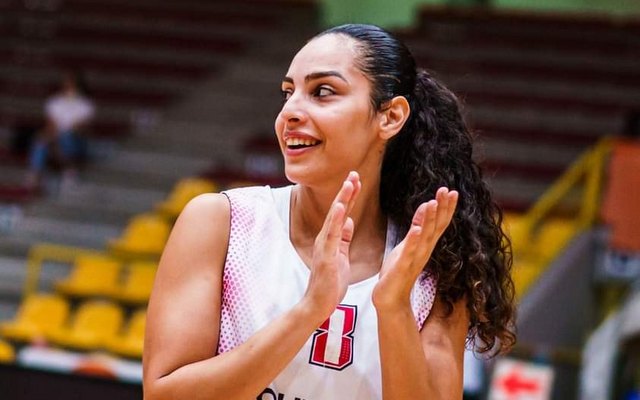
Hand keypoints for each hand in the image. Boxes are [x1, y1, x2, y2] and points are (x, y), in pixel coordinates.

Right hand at [301, 171, 360, 320]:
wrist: (318, 304)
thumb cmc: (330, 283)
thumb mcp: (341, 256)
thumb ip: (344, 238)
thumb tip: (350, 222)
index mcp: (331, 239)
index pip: (343, 213)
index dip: (350, 196)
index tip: (357, 180)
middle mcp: (326, 238)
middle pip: (338, 210)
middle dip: (347, 191)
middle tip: (355, 173)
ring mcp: (325, 246)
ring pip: (335, 218)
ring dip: (342, 199)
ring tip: (350, 183)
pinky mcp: (327, 255)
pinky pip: (332, 234)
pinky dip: (337, 219)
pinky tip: (342, 206)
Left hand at [372, 187, 457, 311]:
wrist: (390, 300)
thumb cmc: (398, 272)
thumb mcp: (407, 246)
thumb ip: (417, 230)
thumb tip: (424, 211)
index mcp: (424, 245)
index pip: (438, 224)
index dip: (446, 208)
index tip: (451, 191)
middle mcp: (423, 251)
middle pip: (436, 227)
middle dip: (442, 209)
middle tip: (448, 190)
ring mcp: (414, 259)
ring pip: (424, 237)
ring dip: (429, 221)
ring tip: (432, 203)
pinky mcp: (402, 268)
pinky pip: (409, 253)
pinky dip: (413, 241)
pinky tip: (416, 230)